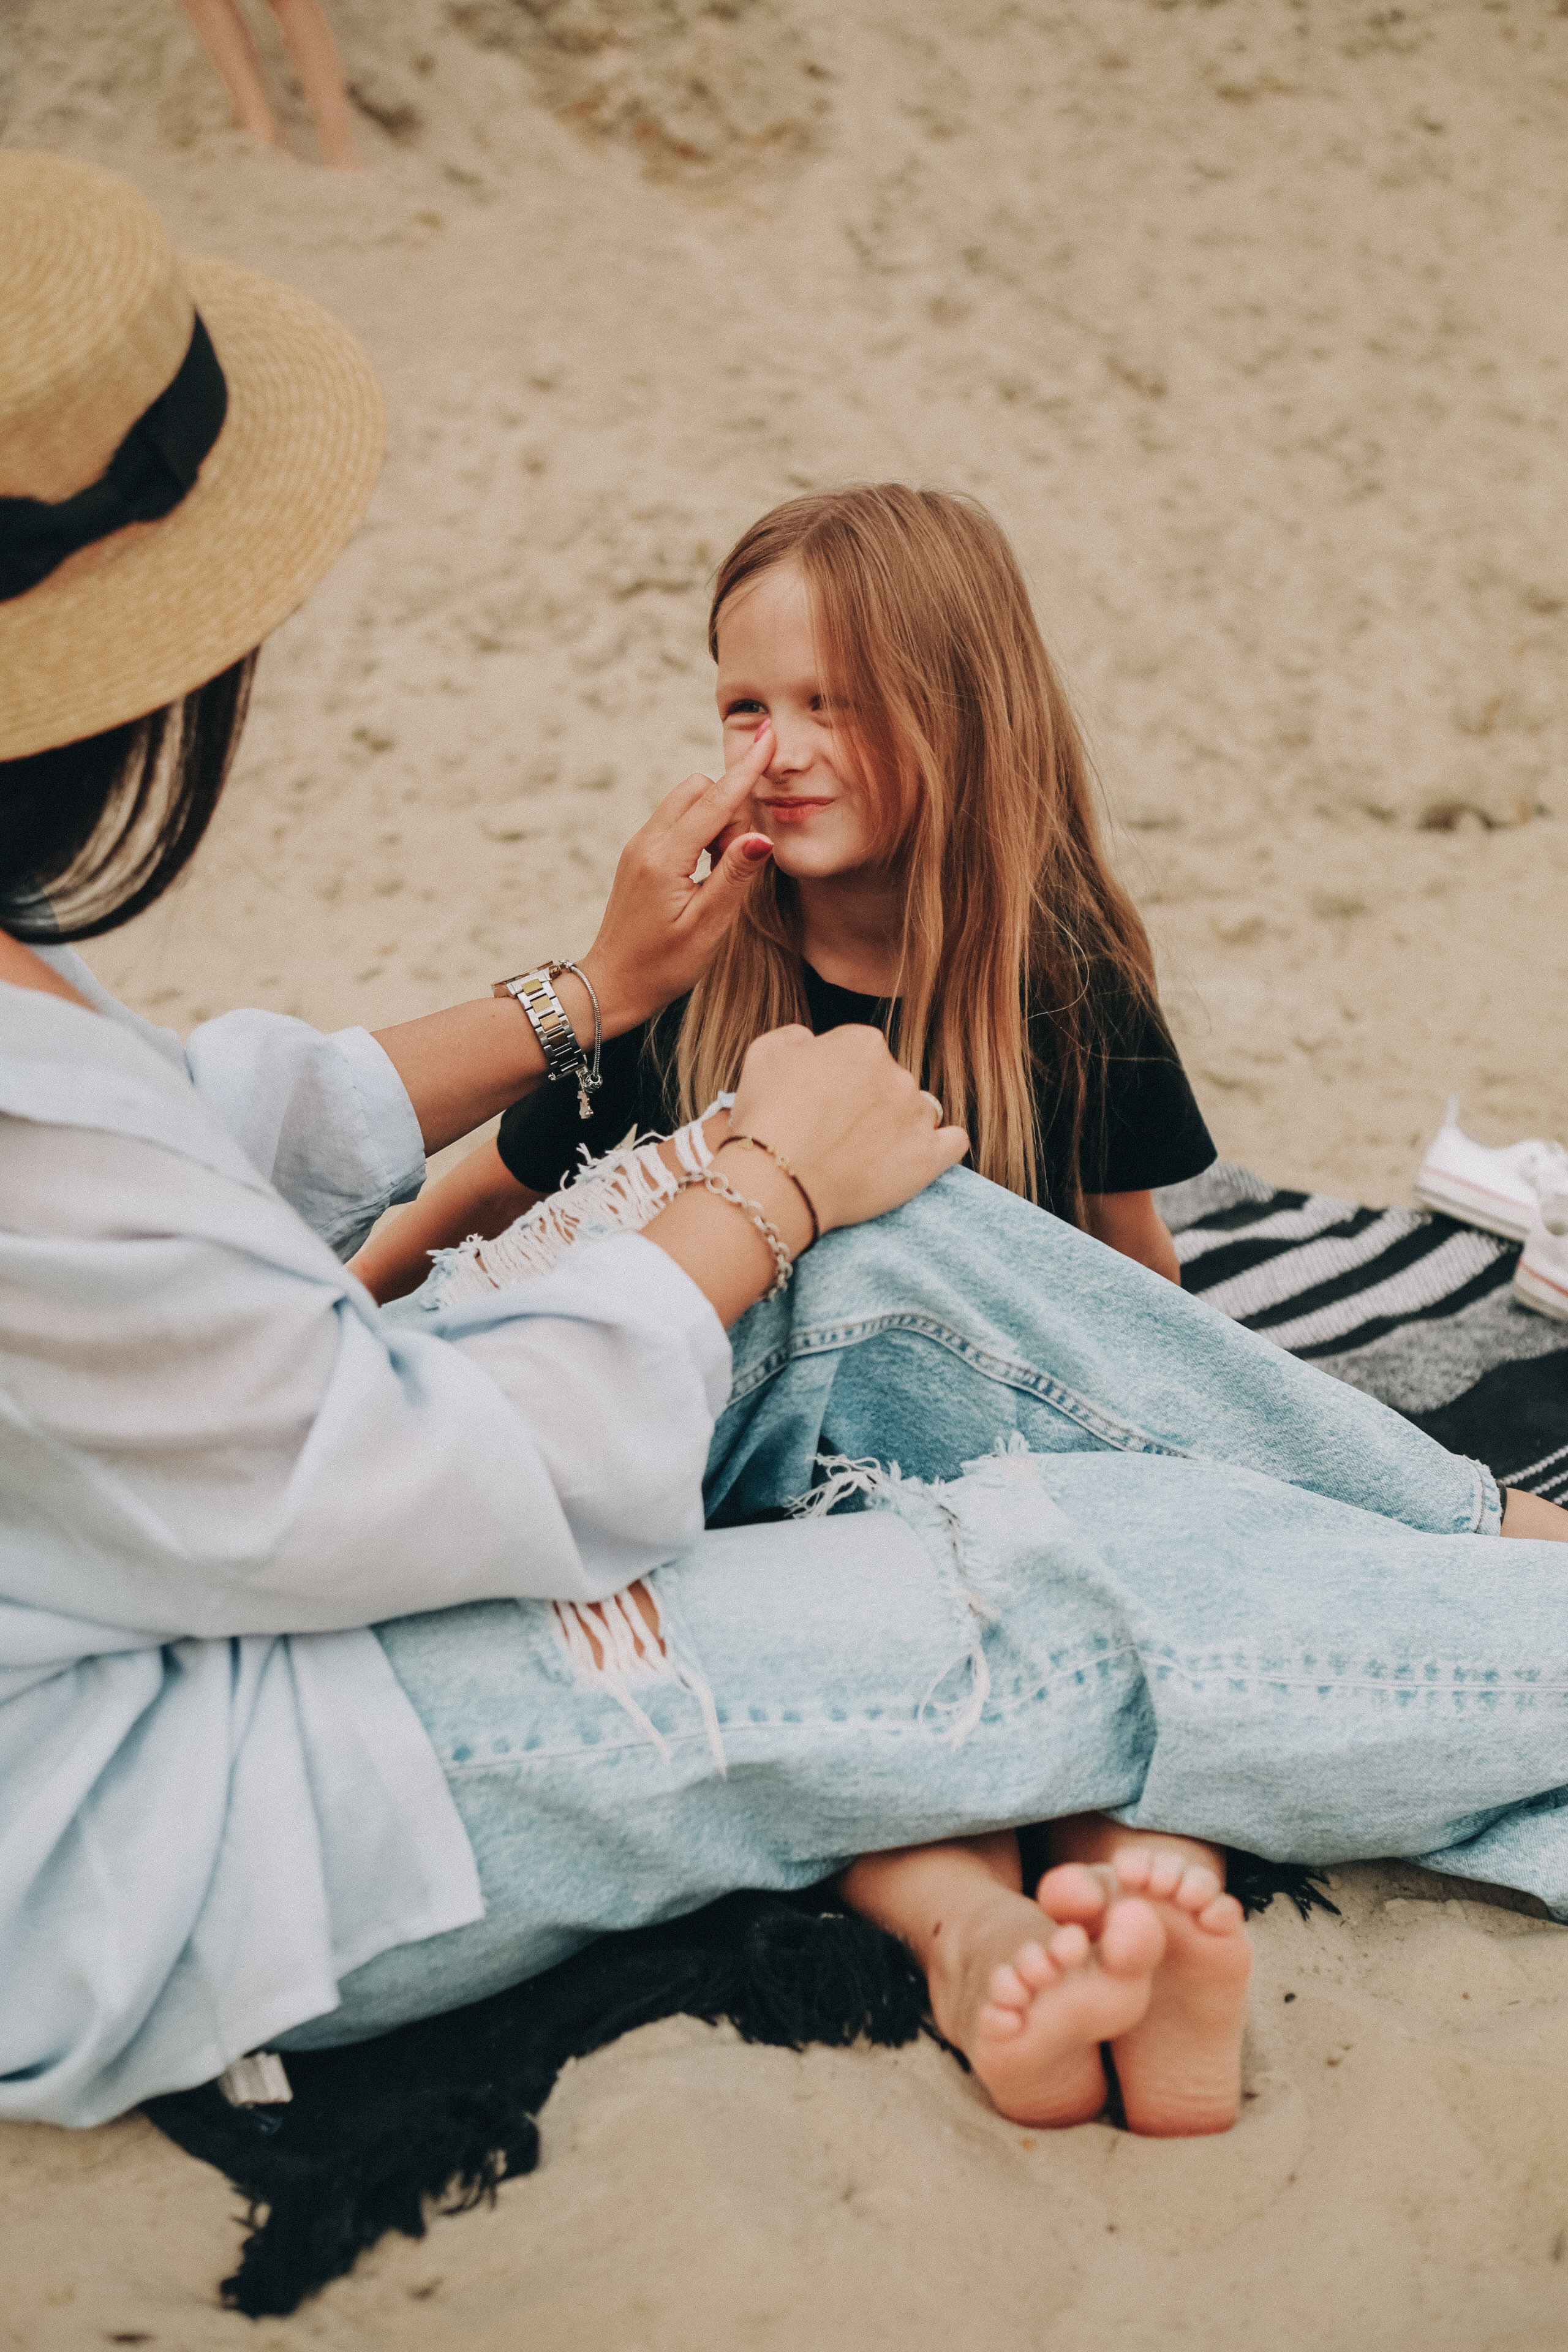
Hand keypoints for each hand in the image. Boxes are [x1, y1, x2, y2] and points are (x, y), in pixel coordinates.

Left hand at [576, 724, 775, 1030]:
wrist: (612, 985)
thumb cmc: (661, 966)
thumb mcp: (708, 927)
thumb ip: (734, 877)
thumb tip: (759, 837)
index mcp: (664, 859)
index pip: (715, 802)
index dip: (745, 771)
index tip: (767, 737)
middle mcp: (647, 842)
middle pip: (699, 790)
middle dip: (729, 811)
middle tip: (734, 865)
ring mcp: (640, 846)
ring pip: (688, 803)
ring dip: (716, 823)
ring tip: (717, 875)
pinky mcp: (640, 854)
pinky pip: (677, 823)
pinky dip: (700, 834)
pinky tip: (704, 872)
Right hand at [728, 1024, 968, 1235]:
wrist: (779, 1180)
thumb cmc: (767, 1118)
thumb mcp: (764, 1053)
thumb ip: (796, 1037)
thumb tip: (812, 1042)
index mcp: (862, 1043)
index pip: (862, 1053)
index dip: (840, 1078)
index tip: (823, 1101)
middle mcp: (897, 1072)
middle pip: (891, 1082)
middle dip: (871, 1102)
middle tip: (838, 1131)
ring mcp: (917, 1115)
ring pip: (920, 1111)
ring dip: (901, 1125)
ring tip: (869, 1152)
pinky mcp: (929, 1157)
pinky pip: (954, 1142)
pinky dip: (941, 1146)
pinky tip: (919, 1155)